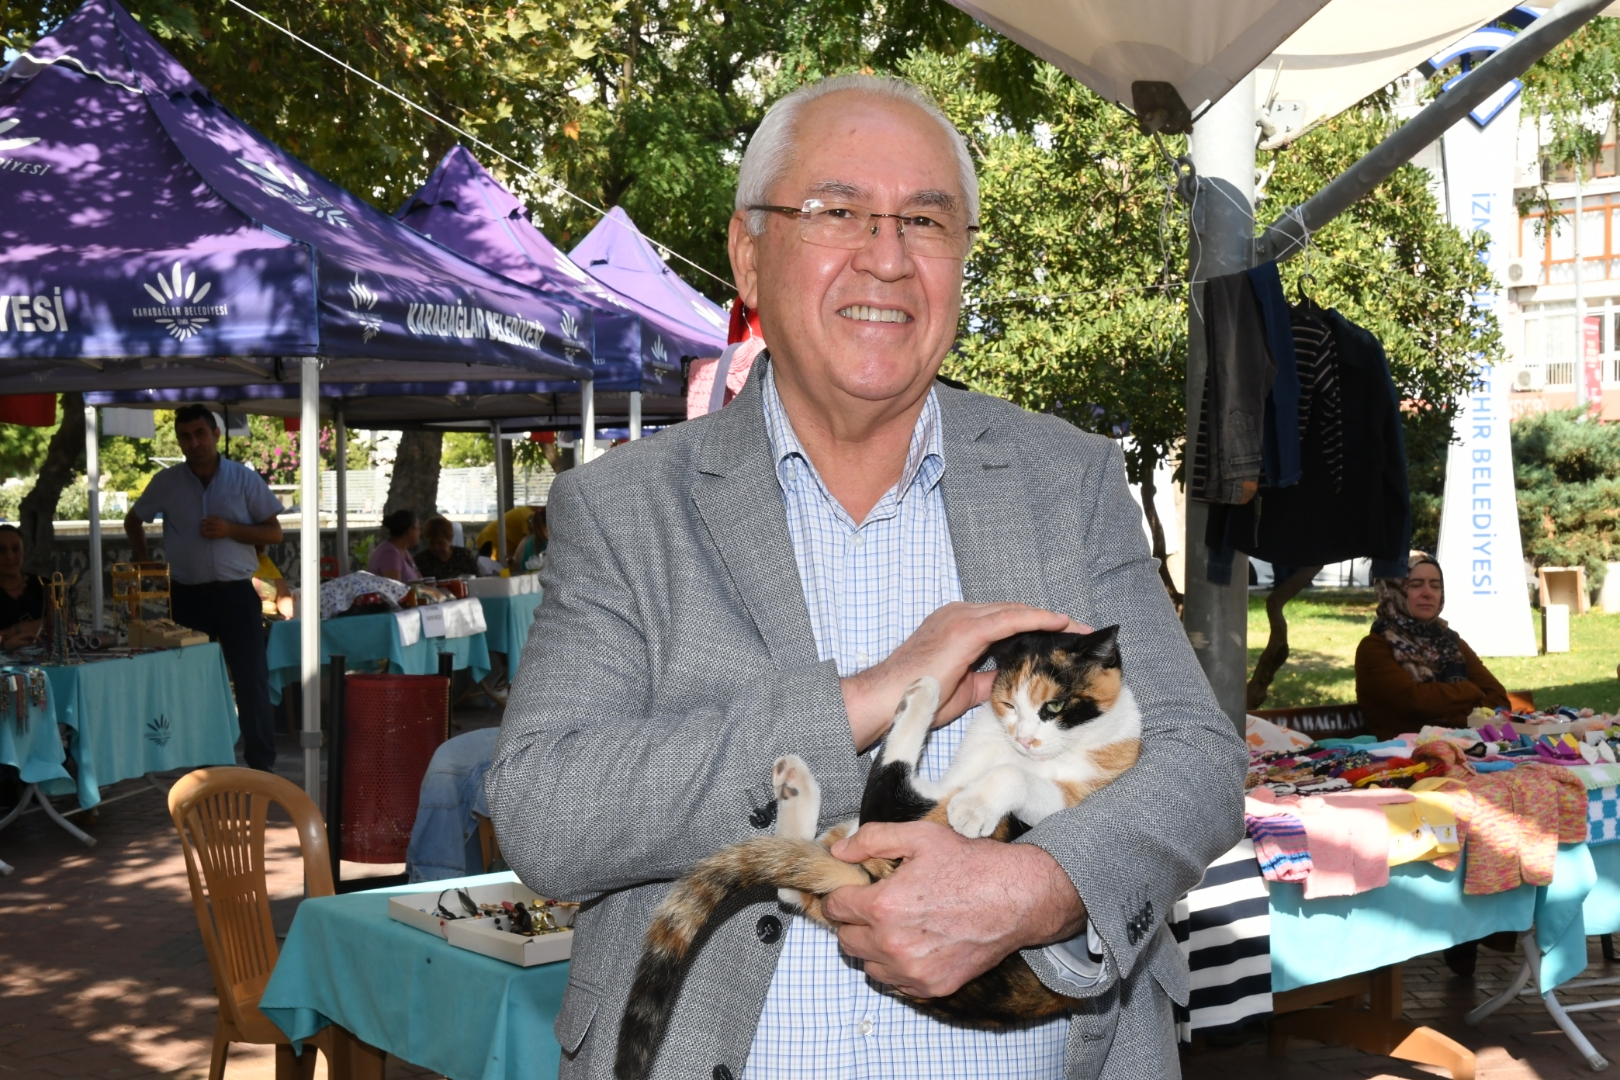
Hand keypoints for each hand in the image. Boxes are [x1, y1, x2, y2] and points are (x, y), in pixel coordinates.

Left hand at [199, 516, 232, 540]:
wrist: (229, 530)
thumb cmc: (223, 523)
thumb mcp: (220, 518)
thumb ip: (213, 517)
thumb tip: (205, 517)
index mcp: (219, 522)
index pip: (210, 521)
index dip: (205, 520)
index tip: (202, 520)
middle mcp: (218, 528)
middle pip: (208, 527)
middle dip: (203, 525)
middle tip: (200, 524)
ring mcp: (217, 533)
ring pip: (207, 533)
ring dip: (203, 531)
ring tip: (201, 529)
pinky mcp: (216, 537)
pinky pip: (209, 536)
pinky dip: (205, 535)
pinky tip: (202, 533)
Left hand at [822, 820, 1086, 997]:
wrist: (1019, 898)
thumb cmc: (971, 864)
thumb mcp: (921, 836)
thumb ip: (871, 840)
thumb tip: (839, 852)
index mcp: (884, 906)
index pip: (835, 907)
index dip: (842, 893)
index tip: (855, 888)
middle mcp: (893, 945)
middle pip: (845, 940)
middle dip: (853, 920)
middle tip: (875, 905)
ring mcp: (913, 971)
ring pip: (868, 965)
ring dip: (872, 946)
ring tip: (895, 925)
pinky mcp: (933, 987)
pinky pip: (895, 983)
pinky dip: (896, 967)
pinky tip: (914, 944)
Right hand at [841, 602, 1088, 749]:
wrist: (887, 697)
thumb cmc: (920, 695)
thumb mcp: (965, 689)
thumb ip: (989, 679)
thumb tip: (1012, 681)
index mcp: (958, 626)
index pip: (1005, 622)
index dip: (1035, 628)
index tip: (1063, 639)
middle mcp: (960, 615)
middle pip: (1014, 612)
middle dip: (1050, 622)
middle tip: (1080, 634)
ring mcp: (962, 618)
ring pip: (1016, 611)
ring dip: (1050, 620)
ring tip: (1078, 630)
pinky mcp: (966, 628)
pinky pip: (1010, 619)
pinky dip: (1037, 619)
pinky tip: (1059, 624)